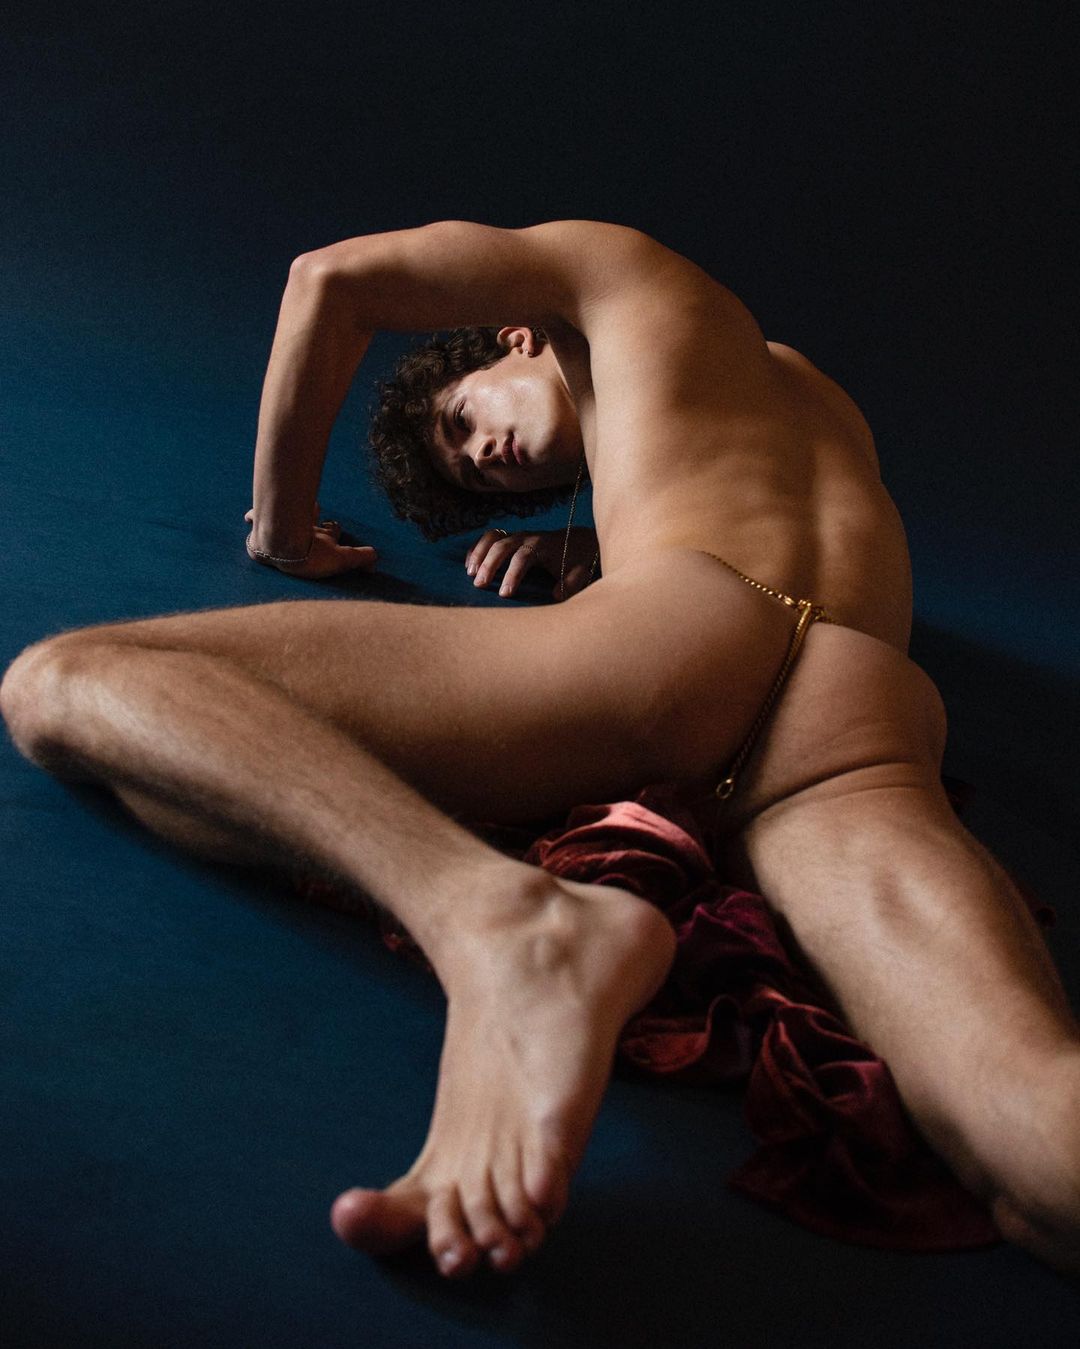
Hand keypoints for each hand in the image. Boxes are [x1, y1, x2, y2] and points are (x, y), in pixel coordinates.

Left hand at [244, 504, 376, 578]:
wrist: (282, 546)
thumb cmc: (311, 556)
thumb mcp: (341, 561)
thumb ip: (361, 559)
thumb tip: (376, 557)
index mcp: (322, 536)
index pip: (333, 530)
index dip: (335, 530)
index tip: (336, 527)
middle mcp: (303, 527)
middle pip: (311, 520)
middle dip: (313, 519)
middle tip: (315, 514)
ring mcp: (285, 526)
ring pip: (287, 515)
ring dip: (289, 513)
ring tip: (288, 516)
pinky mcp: (263, 527)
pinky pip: (254, 517)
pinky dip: (252, 517)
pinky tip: (247, 517)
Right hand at [466, 526, 597, 600]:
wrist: (578, 541)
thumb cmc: (577, 560)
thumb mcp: (580, 572)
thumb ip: (571, 583)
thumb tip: (557, 595)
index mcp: (542, 545)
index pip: (523, 558)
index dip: (513, 575)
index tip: (504, 594)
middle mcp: (526, 537)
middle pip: (502, 546)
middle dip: (489, 564)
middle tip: (479, 585)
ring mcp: (516, 535)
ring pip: (492, 538)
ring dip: (479, 554)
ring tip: (470, 574)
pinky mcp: (510, 537)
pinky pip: (489, 538)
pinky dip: (477, 549)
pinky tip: (469, 565)